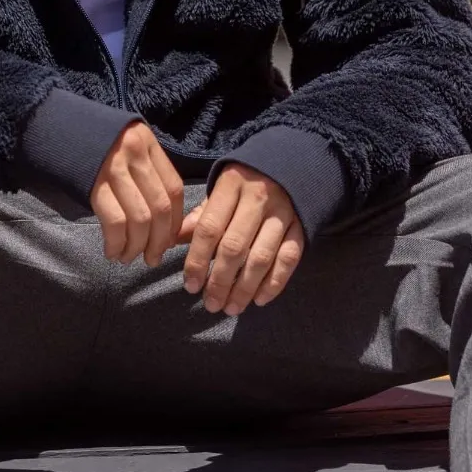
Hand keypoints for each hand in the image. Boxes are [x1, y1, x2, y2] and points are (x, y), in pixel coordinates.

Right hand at [90, 122, 184, 267]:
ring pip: (139, 218)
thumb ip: (144, 170)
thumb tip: (162, 220)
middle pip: (160, 207)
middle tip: (153, 258)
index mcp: (147, 143)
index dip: (176, 220)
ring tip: (128, 258)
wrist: (54, 126)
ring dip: (136, 246)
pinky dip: (116, 242)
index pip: (174, 189)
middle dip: (159, 241)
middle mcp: (135, 153)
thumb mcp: (125, 144)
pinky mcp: (93, 183)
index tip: (169, 240)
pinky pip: (115, 221)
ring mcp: (114, 167)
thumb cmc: (91, 140)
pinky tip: (112, 251)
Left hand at [177, 163, 303, 315]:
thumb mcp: (220, 189)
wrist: (290, 164)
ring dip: (244, 288)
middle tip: (210, 304)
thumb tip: (171, 241)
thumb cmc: (245, 183)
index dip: (198, 260)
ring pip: (261, 258)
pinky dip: (274, 283)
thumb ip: (200, 216)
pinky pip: (288, 260)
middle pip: (234, 247)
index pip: (210, 228)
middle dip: (220, 281)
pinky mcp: (300, 227)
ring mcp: (281, 213)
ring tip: (230, 307)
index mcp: (231, 185)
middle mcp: (257, 198)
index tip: (190, 286)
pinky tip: (259, 300)